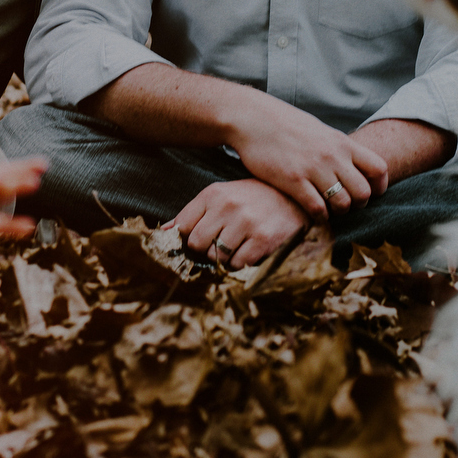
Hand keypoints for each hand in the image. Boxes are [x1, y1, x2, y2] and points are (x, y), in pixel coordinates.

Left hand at [166, 178, 308, 268]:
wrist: (295, 197)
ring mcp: (246, 223)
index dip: (188, 238)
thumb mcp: (222, 196)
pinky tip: (251, 248)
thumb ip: (193, 213)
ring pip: (217, 257)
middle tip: (221, 243)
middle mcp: (228, 206)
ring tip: (239, 244)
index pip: (183, 226)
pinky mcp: (263, 239)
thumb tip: (163, 233)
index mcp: (213, 194)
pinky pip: (238, 264)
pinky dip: (242, 262)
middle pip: (197, 244)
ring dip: (225, 257)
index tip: (199, 239)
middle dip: (206, 250)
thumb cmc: (254, 199)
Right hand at [226, 97, 387, 220]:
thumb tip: (350, 164)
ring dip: (338, 212)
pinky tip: (311, 212)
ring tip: (328, 209)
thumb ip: (337, 148)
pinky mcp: (293, 180)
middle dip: (358, 204)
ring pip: (343, 204)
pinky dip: (319, 216)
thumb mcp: (319, 130)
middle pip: (364, 192)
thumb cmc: (284, 124)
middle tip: (345, 204)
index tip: (370, 194)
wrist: (252, 118)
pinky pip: (317, 208)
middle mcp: (332, 156)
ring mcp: (313, 169)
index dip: (379, 187)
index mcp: (341, 142)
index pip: (379, 168)